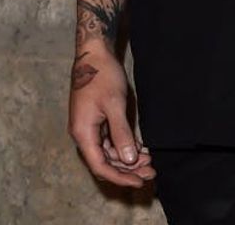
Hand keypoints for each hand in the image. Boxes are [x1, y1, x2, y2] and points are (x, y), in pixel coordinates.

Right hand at [68, 42, 154, 186]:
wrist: (94, 54)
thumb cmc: (102, 76)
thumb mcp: (114, 104)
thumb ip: (121, 133)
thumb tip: (128, 159)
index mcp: (83, 134)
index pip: (100, 166)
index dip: (120, 177)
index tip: (140, 181)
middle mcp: (84, 135)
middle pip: (105, 162)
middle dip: (128, 169)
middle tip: (151, 171)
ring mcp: (90, 128)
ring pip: (109, 152)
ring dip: (127, 158)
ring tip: (150, 160)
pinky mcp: (97, 121)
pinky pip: (110, 141)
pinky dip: (124, 146)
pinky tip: (141, 148)